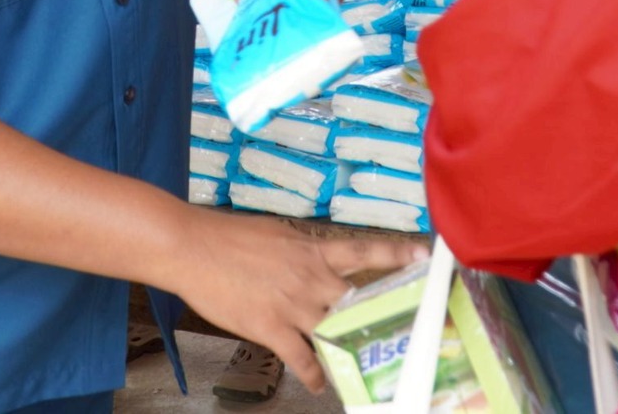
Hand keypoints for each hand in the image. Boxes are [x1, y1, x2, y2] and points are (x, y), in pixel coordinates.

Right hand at [157, 209, 424, 391]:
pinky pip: (300, 357)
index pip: (364, 251)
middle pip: (356, 300)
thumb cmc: (230, 236)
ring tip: (363, 365)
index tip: (423, 255)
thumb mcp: (277, 234)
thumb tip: (315, 258)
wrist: (193, 248)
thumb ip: (302, 250)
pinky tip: (320, 383)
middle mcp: (310, 278)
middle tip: (401, 329)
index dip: (396, 254)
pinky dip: (313, 373)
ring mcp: (292, 305)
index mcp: (313, 250)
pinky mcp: (270, 327)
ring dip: (348, 350)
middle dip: (379, 314)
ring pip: (332, 332)